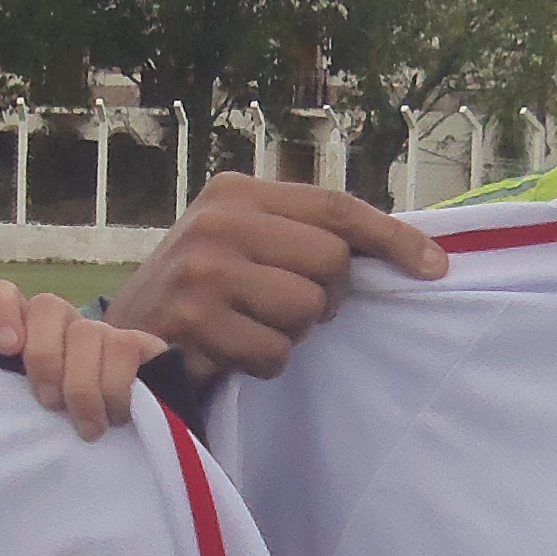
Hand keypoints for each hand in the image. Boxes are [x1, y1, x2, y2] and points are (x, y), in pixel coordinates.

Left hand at [0, 284, 172, 440]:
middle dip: (45, 357)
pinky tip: (115, 416)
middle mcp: (63, 324)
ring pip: (85, 332)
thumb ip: (8, 393)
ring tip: (85, 426)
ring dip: (81, 387)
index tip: (7, 350)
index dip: (1, 313)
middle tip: (49, 403)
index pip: (4, 296)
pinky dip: (113, 389)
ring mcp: (101, 331)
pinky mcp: (137, 343)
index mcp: (28, 334)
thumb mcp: (30, 411)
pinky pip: (122, 348)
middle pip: (47, 306)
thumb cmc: (66, 425)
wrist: (137, 429)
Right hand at [102, 175, 450, 386]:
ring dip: (291, 333)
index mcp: (236, 192)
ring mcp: (203, 271)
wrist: (121, 339)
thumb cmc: (201, 292)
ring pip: (306, 310)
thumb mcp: (244, 243)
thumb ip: (303, 236)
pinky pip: (275, 353)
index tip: (435, 267)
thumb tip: (406, 250)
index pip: (335, 208)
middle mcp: (218, 222)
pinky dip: (264, 364)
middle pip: (330, 264)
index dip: (392, 238)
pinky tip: (231, 352)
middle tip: (292, 308)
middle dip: (326, 298)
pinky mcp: (195, 322)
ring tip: (253, 327)